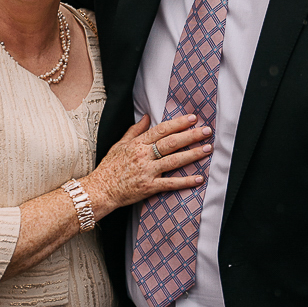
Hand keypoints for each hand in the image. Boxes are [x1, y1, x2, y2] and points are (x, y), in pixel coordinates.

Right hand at [83, 114, 210, 212]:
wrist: (100, 190)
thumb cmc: (109, 167)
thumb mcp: (119, 144)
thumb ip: (135, 130)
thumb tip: (147, 117)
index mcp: (137, 144)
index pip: (161, 130)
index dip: (178, 123)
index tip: (192, 118)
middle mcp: (143, 156)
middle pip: (171, 142)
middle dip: (191, 136)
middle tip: (207, 131)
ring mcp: (147, 171)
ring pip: (174, 160)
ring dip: (193, 154)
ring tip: (207, 149)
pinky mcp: (149, 187)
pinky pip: (171, 183)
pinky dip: (186, 181)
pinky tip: (199, 178)